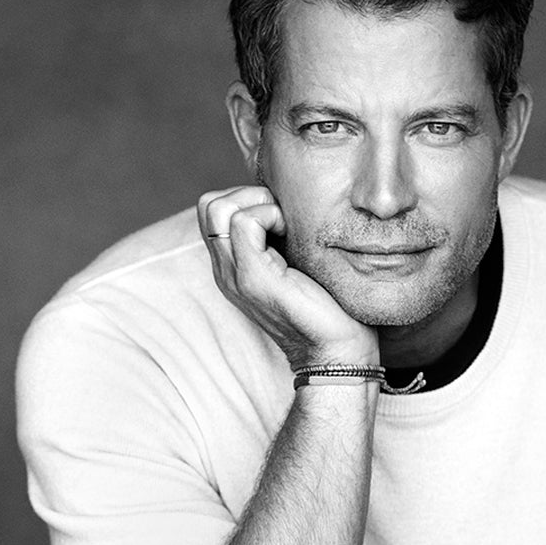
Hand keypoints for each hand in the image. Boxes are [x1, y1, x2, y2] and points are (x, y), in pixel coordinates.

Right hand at [196, 186, 377, 370]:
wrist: (337, 351)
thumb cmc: (328, 306)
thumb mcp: (297, 262)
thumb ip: (280, 238)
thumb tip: (287, 200)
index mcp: (233, 266)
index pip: (213, 210)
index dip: (245, 197)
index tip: (282, 215)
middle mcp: (226, 271)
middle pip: (207, 205)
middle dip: (247, 193)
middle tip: (282, 214)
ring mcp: (234, 275)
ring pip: (217, 208)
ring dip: (257, 202)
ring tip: (286, 224)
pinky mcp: (252, 278)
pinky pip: (243, 221)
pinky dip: (270, 214)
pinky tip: (292, 234)